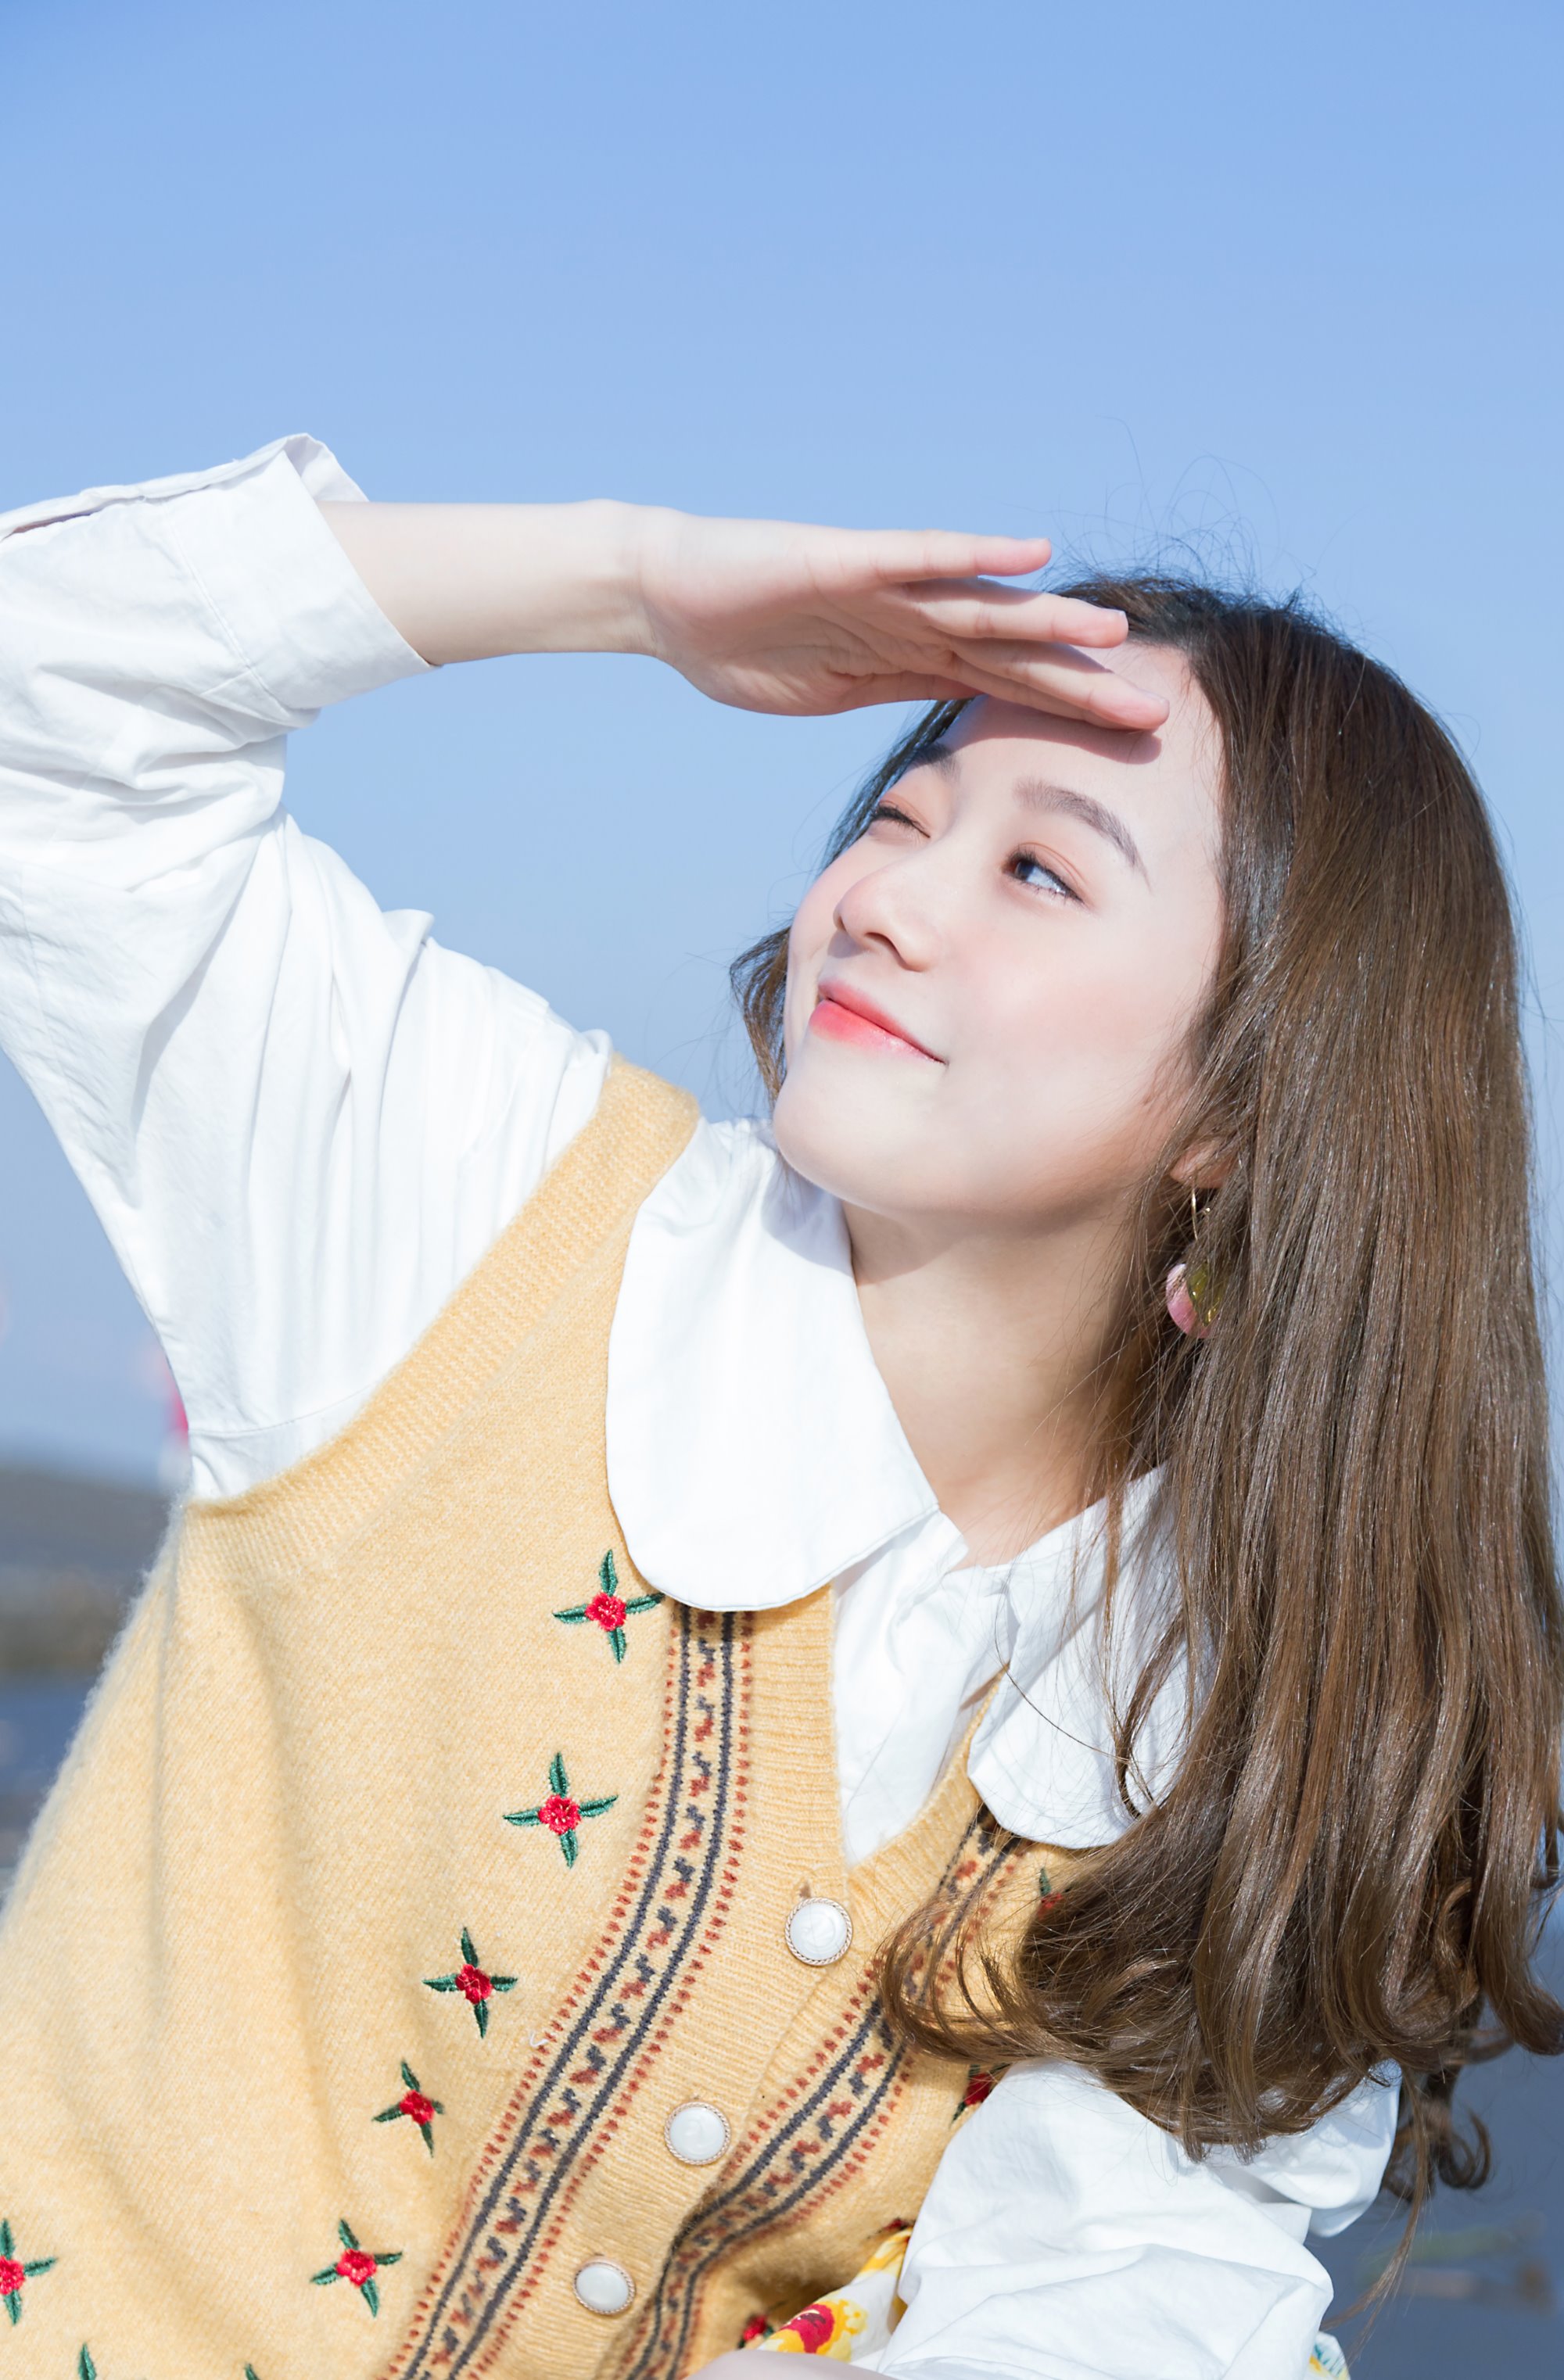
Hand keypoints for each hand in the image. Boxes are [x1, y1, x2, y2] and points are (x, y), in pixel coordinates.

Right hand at [631, 507, 1168, 729]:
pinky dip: (974, 557)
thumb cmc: (741, 644)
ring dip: (1048, 623)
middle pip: (1014, 655)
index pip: (1007, 689)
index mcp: (909, 659)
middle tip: (1155, 713)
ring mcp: (885, 588)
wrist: (668, 596)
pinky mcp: (848, 561)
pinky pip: (920, 558)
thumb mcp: (831, 691)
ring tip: (1113, 634)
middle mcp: (912, 619)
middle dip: (1082, 685)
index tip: (1130, 746)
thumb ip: (895, 694)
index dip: (1068, 715)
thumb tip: (954, 727)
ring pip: (983, 607)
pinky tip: (1030, 554)